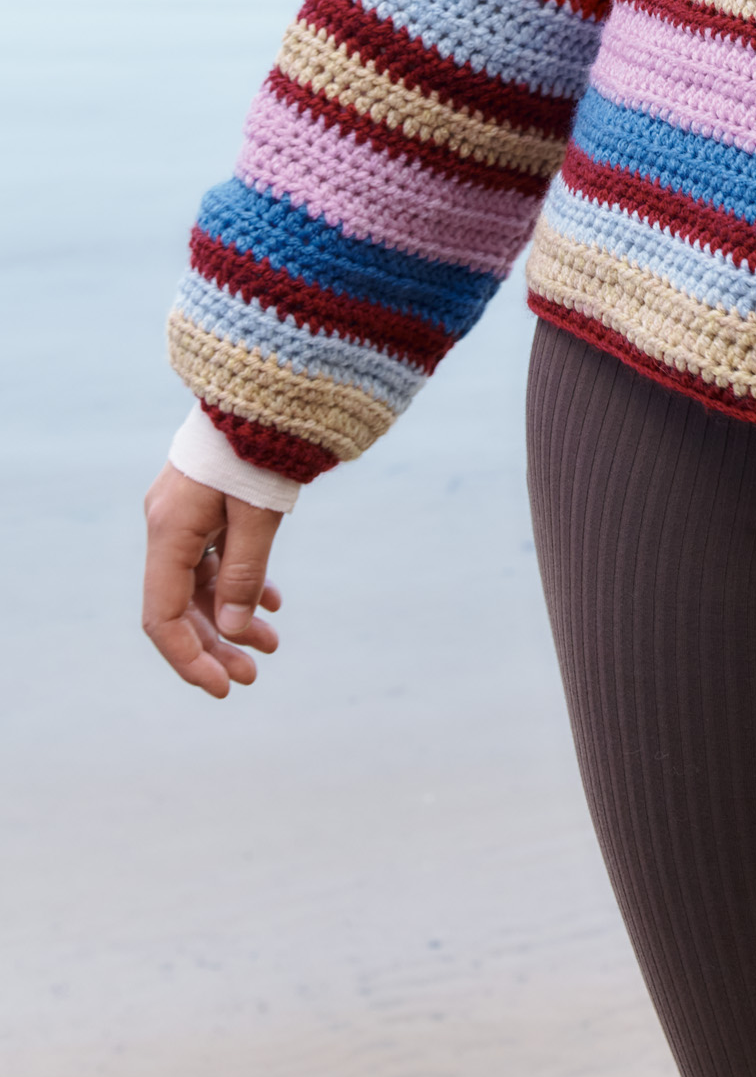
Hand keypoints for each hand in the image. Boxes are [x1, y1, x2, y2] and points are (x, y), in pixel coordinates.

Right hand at [142, 463, 283, 697]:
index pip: (162, 616)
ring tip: (270, 646)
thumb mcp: (257, 512)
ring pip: (202, 585)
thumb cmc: (260, 446)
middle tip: (251, 676)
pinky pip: (216, 558)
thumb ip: (244, 572)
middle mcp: (169, 526)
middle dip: (214, 646)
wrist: (268, 388)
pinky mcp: (208, 506)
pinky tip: (272, 604)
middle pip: (181, 606)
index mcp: (169, 531)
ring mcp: (187, 516)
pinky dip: (242, 583)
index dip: (187, 658)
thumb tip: (234, 630)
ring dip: (232, 618)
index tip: (221, 688)